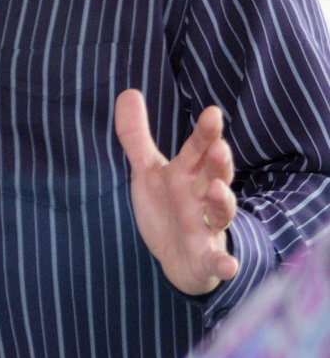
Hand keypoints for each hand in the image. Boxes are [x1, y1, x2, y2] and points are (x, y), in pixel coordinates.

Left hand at [114, 88, 238, 295]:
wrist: (178, 257)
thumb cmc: (168, 206)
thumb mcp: (147, 170)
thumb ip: (136, 135)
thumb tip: (128, 91)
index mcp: (188, 174)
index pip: (198, 150)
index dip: (206, 133)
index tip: (212, 113)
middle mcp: (202, 197)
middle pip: (215, 176)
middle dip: (219, 163)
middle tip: (218, 148)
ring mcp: (206, 228)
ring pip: (220, 213)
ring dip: (222, 202)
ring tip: (217, 190)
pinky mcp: (206, 258)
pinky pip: (217, 261)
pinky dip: (223, 263)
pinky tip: (228, 266)